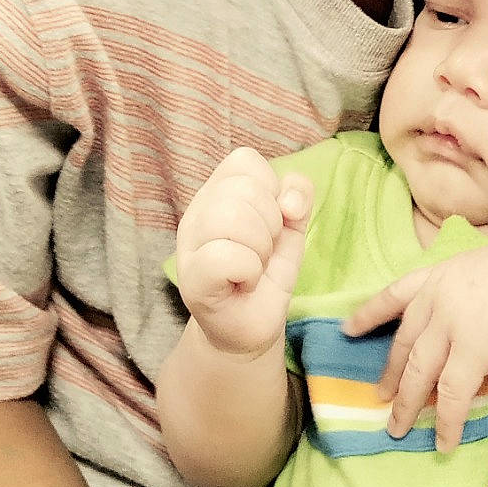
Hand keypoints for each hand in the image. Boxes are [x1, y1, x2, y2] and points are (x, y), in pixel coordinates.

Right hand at [174, 147, 311, 356]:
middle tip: (262, 252)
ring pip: (233, 217)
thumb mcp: (291, 228)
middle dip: (269, 224)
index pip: (244, 161)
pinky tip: (244, 283)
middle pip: (242, 190)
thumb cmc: (265, 271)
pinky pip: (226, 256)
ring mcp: (190, 246)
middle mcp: (198, 213)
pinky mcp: (193, 281)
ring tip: (254, 267)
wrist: (251, 325)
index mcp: (217, 193)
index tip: (271, 222)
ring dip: (260, 248)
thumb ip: (298, 197)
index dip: (271, 189)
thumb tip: (289, 200)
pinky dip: (249, 271)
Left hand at [345, 229, 487, 449]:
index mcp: (443, 275)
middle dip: (389, 373)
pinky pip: (451, 394)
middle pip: (403, 343)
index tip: (348, 327)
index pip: (395, 294)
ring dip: (406, 405)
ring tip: (397, 430)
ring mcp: (450, 322)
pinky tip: (443, 442)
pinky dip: (446, 422)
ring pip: (418, 373)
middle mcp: (438, 297)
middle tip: (379, 395)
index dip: (370, 313)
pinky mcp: (470, 348)